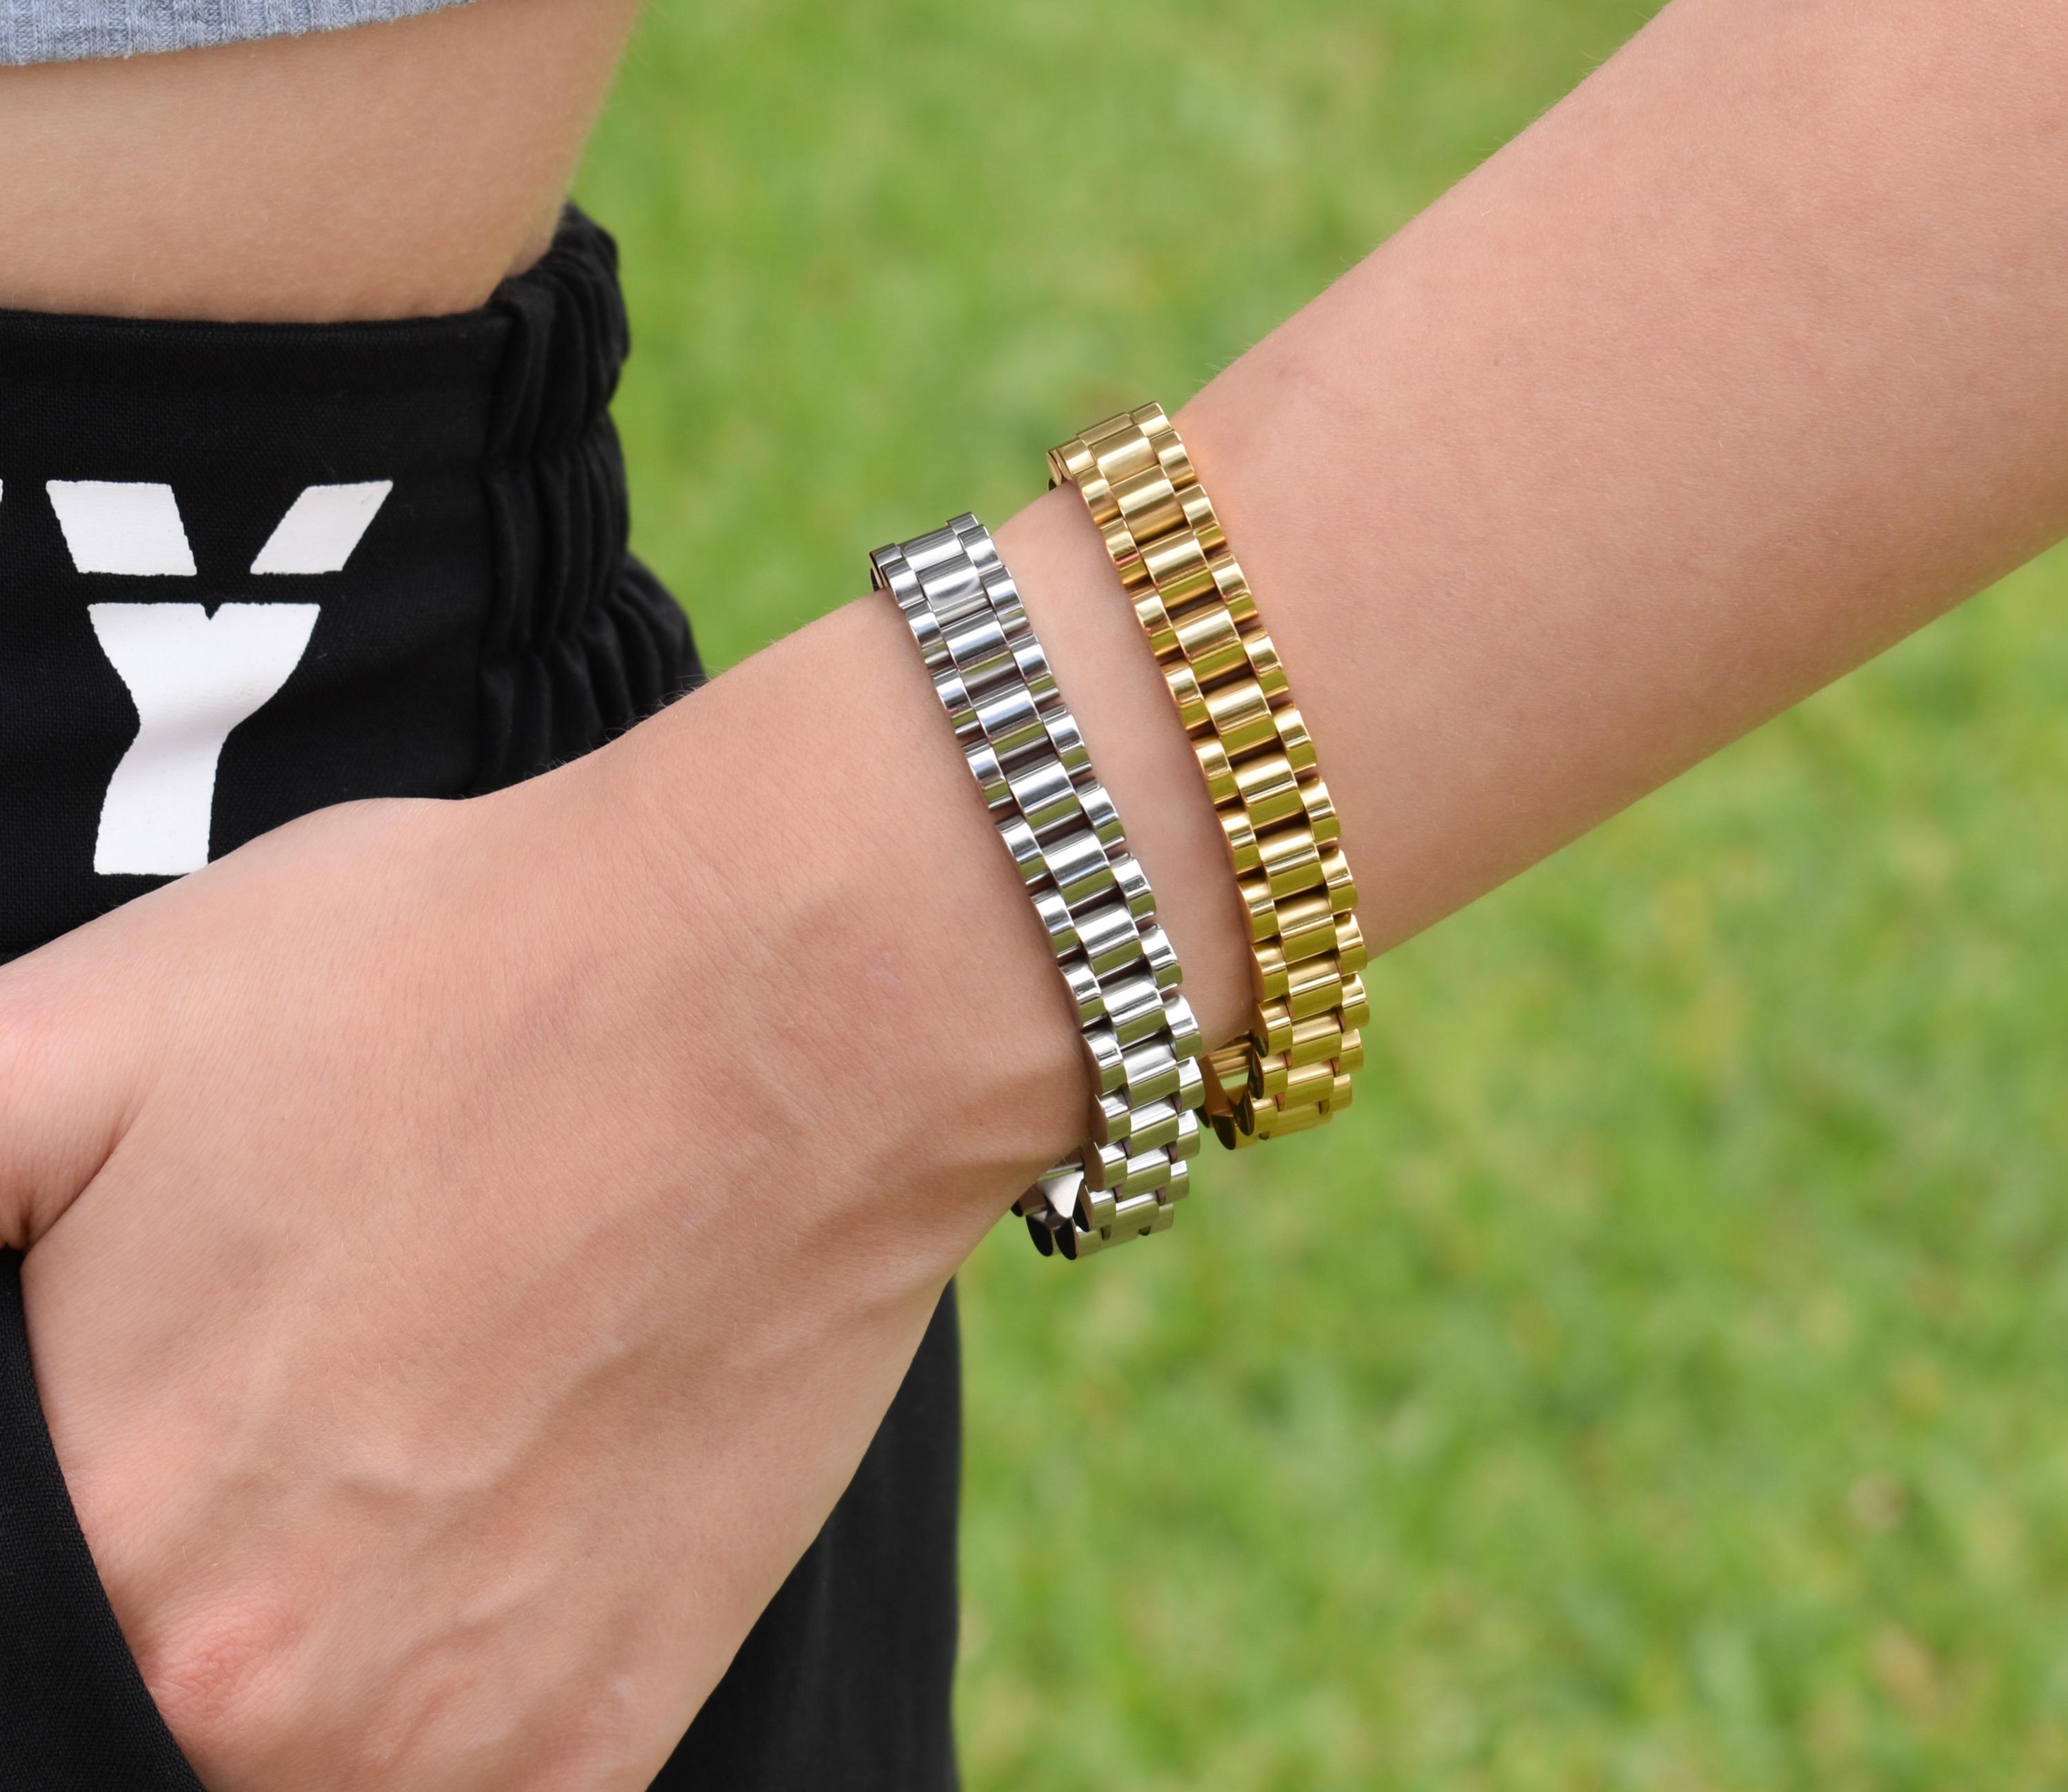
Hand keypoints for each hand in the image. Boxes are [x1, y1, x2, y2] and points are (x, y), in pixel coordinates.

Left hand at [1, 741, 1012, 1789]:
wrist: (796, 1002)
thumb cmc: (458, 983)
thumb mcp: (96, 1024)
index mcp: (99, 1530)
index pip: (11, 1612)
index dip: (70, 1505)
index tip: (161, 1416)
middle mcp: (253, 1695)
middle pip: (152, 1679)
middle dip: (179, 1559)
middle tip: (288, 1396)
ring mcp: (450, 1741)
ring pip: (295, 1754)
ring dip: (309, 1642)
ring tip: (398, 1440)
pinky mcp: (606, 1737)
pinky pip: (467, 1782)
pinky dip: (453, 1686)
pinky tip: (500, 1510)